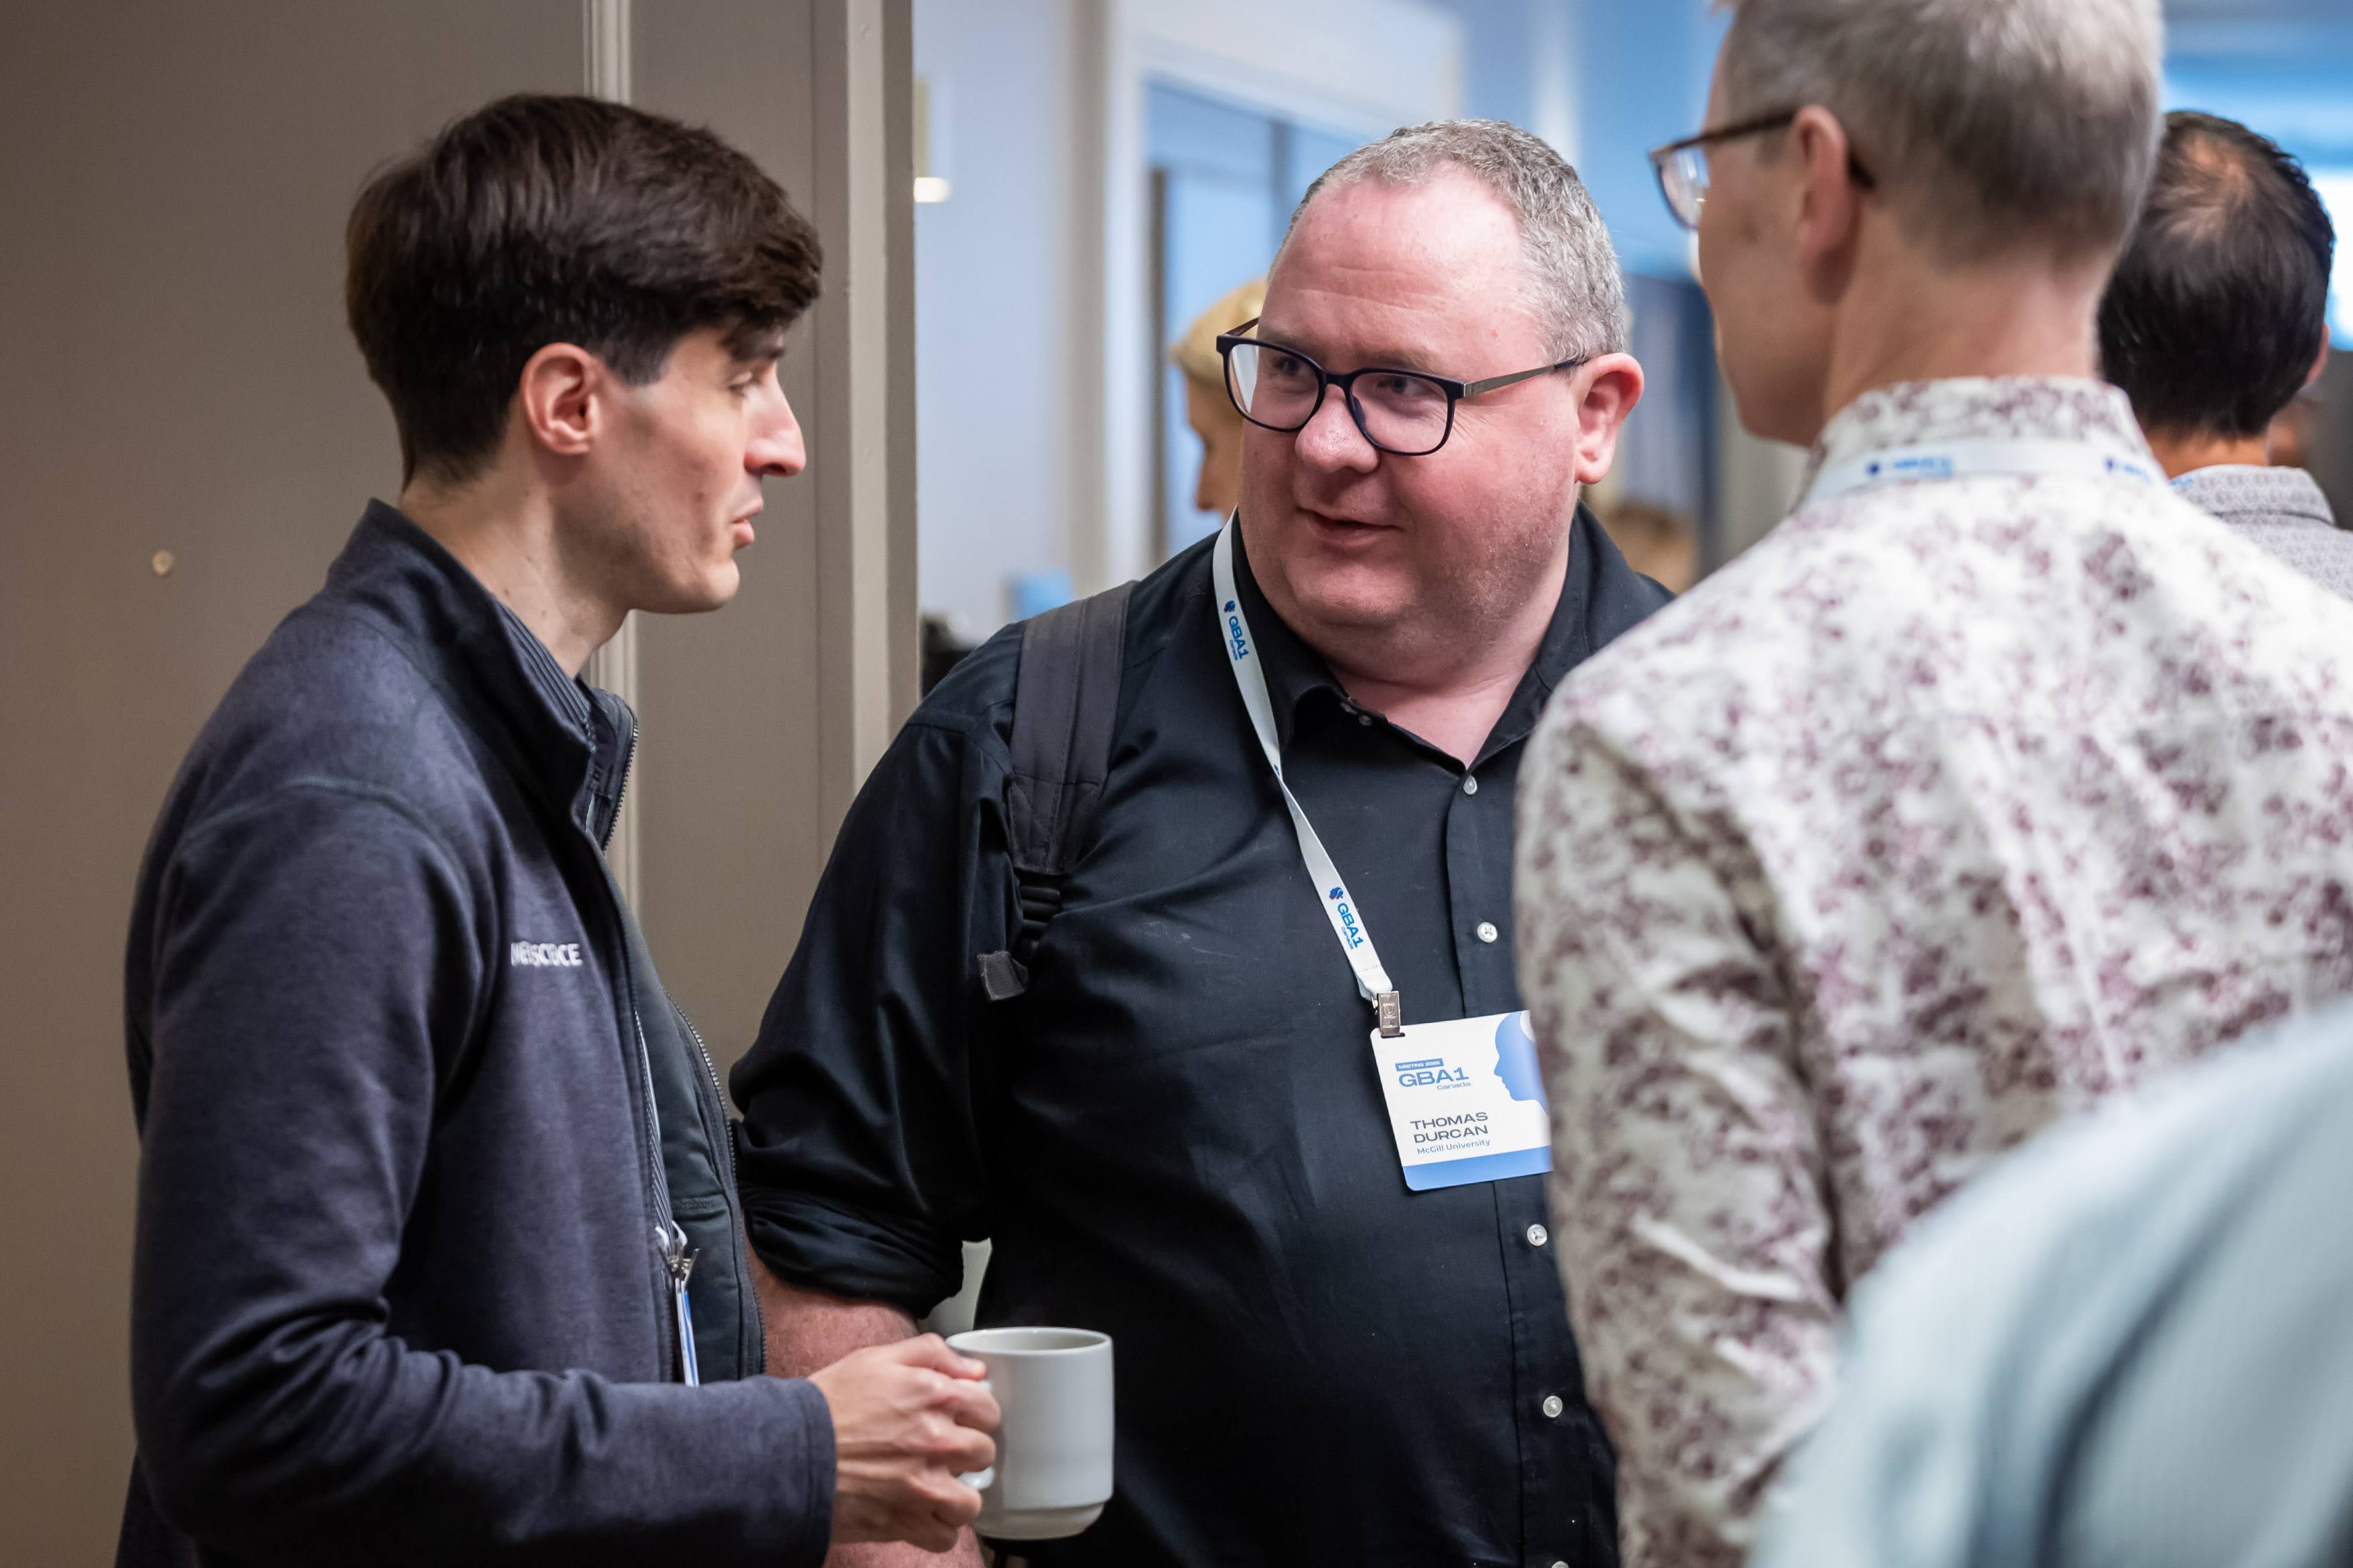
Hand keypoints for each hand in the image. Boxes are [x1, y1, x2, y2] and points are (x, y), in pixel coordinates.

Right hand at [809, 1334, 999, 1550]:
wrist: (787, 1451)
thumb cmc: (827, 1405)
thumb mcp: (876, 1359)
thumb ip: (930, 1354)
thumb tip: (975, 1371)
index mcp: (932, 1394)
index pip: (988, 1407)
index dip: (975, 1414)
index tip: (962, 1420)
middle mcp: (936, 1440)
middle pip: (984, 1453)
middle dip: (968, 1453)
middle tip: (944, 1454)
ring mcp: (923, 1485)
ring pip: (971, 1502)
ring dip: (957, 1498)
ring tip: (936, 1490)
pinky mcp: (904, 1521)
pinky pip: (944, 1537)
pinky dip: (935, 1531)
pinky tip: (921, 1516)